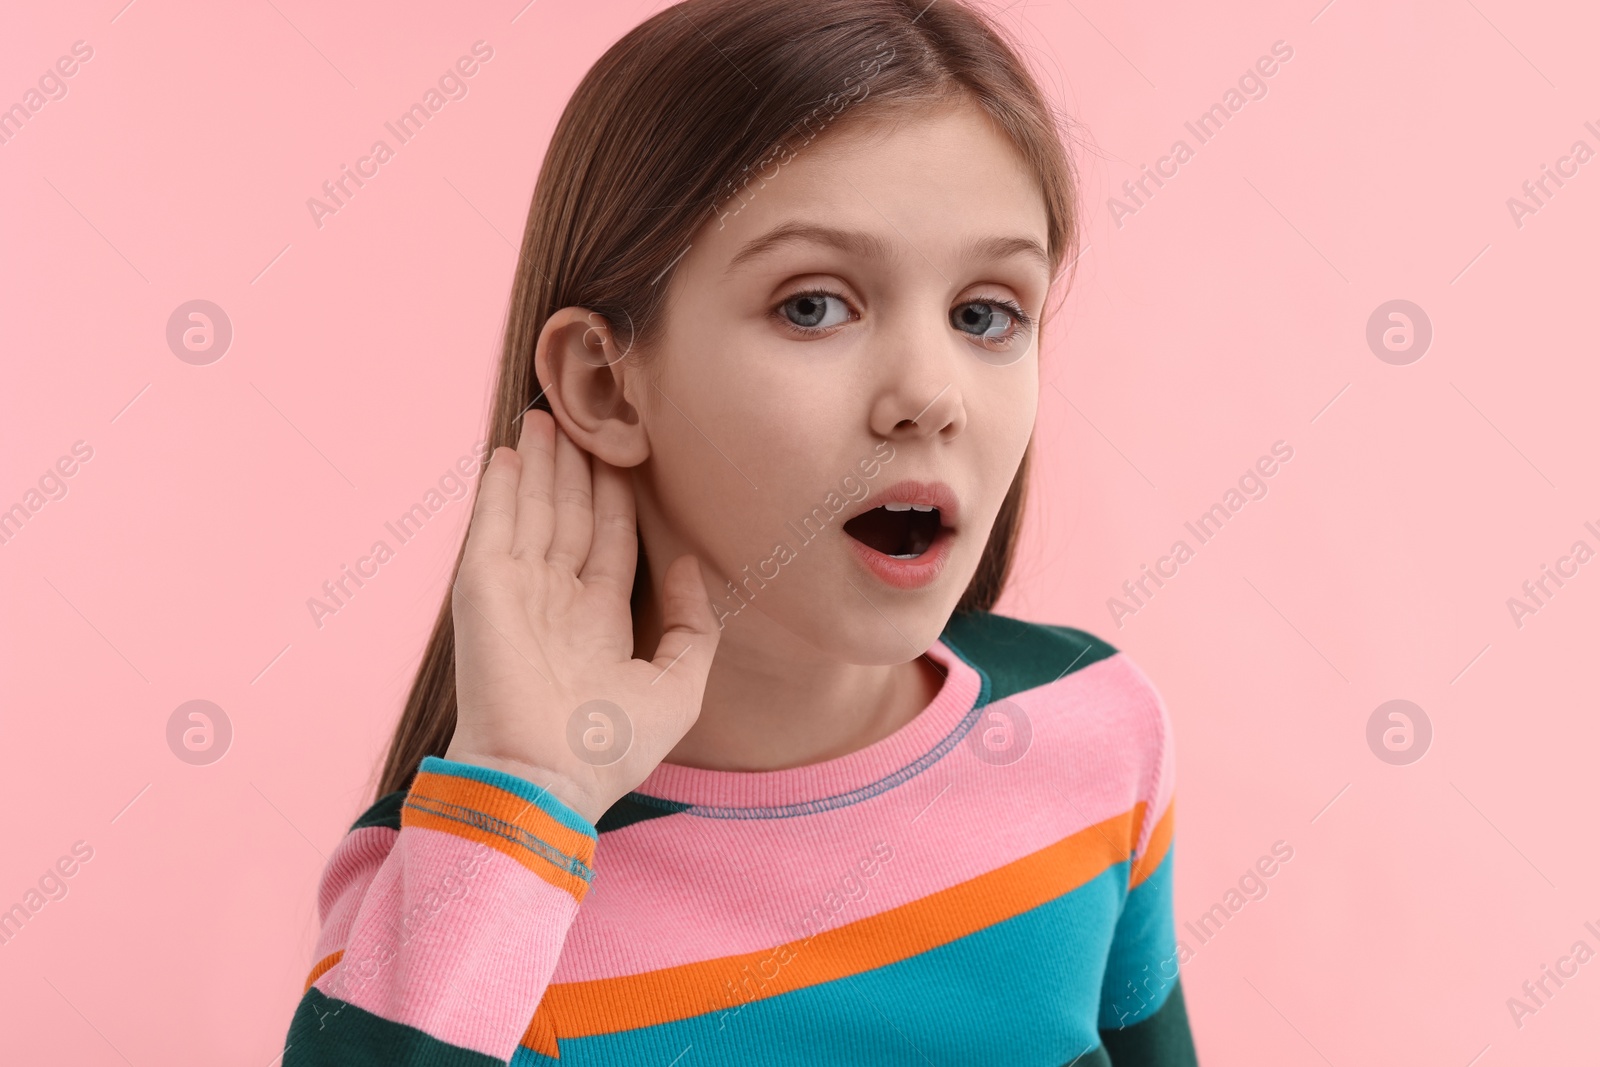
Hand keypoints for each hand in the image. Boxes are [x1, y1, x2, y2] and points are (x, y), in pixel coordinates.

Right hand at [444, 409, 720, 825]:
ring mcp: (516, 592)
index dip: (615, 497)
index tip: (625, 453)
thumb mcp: (677, 688)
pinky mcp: (482, 588)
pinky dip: (499, 486)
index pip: (607, 542)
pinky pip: (493, 524)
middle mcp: (554, 602)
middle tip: (584, 414)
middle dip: (575, 468)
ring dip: (539, 464)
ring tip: (548, 416)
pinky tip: (508, 450)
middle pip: (567, 516)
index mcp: (596, 623)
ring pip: (532, 510)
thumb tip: (688, 566)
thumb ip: (692, 625)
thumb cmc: (609, 750)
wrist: (544, 781)